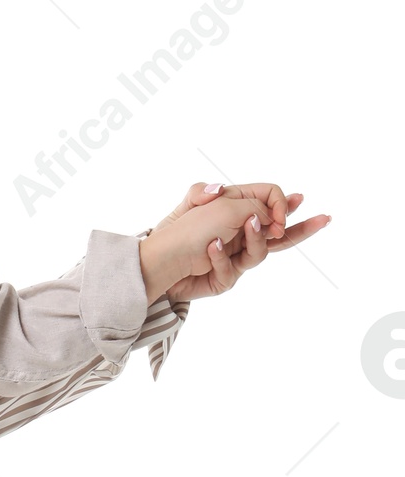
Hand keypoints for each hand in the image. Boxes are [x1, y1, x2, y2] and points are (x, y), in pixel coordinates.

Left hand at [140, 180, 329, 302]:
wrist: (152, 263)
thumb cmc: (176, 229)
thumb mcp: (202, 199)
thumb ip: (238, 200)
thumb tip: (259, 207)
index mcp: (237, 209)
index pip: (271, 202)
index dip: (282, 205)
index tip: (283, 210)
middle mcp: (239, 232)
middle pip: (278, 231)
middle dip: (302, 226)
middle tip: (325, 219)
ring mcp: (233, 256)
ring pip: (260, 252)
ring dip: (255, 238)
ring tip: (247, 225)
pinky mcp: (223, 277)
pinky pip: (232, 269)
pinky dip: (220, 257)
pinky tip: (210, 247)